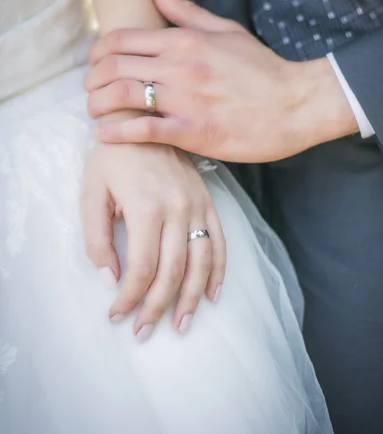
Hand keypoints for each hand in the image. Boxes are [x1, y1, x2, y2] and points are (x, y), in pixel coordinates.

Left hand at [81, 141, 224, 340]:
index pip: (143, 269)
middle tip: (144, 332)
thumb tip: (110, 280)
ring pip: (201, 263)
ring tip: (182, 325)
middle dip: (157, 308)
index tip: (117, 315)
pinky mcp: (208, 202)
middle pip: (173, 273)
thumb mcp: (92, 194)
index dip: (129, 298)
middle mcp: (178, 210)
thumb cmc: (112, 158)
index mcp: (146, 209)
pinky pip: (220, 242)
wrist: (141, 119)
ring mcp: (197, 206)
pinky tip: (213, 293)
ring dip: (191, 299)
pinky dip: (219, 271)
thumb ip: (97, 240)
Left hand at [86, 0, 357, 161]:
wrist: (296, 103)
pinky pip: (144, 130)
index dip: (97, 51)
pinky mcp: (194, 131)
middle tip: (91, 90)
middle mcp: (180, 66)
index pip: (121, 39)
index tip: (96, 63)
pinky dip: (117, 133)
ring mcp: (186, 99)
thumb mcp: (225, 29)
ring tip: (95, 112)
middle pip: (113, 66)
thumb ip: (185, 10)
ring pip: (122, 96)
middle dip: (92, 79)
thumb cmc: (262, 68)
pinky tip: (105, 135)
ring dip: (98, 104)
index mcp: (185, 40)